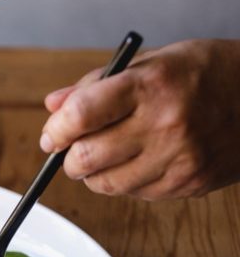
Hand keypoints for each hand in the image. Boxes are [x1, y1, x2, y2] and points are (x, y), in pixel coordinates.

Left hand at [40, 39, 239, 198]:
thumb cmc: (202, 74)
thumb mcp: (150, 62)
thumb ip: (94, 86)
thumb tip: (53, 107)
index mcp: (150, 85)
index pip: (81, 115)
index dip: (56, 130)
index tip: (52, 136)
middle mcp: (165, 124)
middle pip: (85, 159)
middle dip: (69, 157)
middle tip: (74, 148)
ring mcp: (178, 159)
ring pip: (104, 184)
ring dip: (94, 173)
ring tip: (108, 153)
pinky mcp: (187, 184)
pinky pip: (134, 194)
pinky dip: (126, 181)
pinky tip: (141, 160)